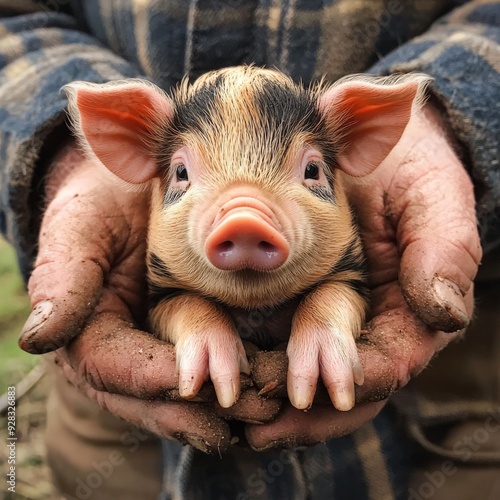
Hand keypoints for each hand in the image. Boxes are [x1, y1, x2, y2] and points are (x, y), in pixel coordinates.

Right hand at [19, 143, 278, 451]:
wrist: (135, 190)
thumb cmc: (103, 206)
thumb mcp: (80, 230)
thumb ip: (64, 281)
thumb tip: (39, 339)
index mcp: (88, 335)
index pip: (112, 369)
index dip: (149, 379)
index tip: (190, 385)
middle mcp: (126, 354)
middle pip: (154, 396)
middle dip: (199, 408)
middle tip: (249, 409)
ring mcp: (162, 349)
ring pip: (188, 394)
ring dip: (229, 405)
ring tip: (271, 404)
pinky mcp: (195, 337)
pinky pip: (214, 369)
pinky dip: (241, 380)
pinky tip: (272, 384)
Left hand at [245, 101, 481, 449]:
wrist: (363, 140)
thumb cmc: (407, 170)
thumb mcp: (432, 198)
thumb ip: (444, 250)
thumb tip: (444, 313)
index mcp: (402, 314)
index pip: (384, 364)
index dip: (354, 383)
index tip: (320, 397)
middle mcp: (359, 325)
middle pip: (336, 386)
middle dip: (299, 412)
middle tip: (255, 426)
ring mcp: (318, 312)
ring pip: (295, 372)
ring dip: (264, 397)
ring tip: (226, 407)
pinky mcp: (282, 296)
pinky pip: (261, 337)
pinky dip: (239, 357)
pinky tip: (213, 370)